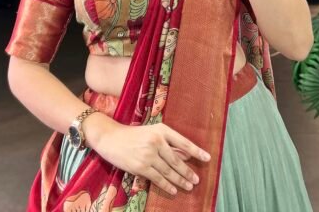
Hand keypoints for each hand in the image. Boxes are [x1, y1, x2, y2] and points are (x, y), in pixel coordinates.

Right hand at [86, 112, 210, 195]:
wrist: (110, 137)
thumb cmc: (133, 134)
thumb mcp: (151, 132)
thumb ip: (167, 142)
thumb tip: (185, 155)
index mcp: (161, 129)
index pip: (183, 142)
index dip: (196, 151)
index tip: (207, 158)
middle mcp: (156, 141)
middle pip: (177, 160)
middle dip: (188, 172)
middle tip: (197, 180)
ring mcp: (148, 154)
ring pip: (169, 171)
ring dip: (180, 180)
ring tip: (189, 186)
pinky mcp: (141, 167)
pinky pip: (158, 179)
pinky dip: (167, 185)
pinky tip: (174, 189)